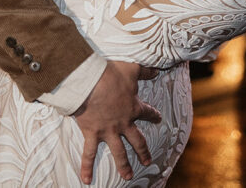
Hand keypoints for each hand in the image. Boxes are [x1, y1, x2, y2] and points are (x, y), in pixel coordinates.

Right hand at [72, 60, 160, 183]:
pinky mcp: (92, 134)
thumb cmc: (111, 75)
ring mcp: (108, 131)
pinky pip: (89, 154)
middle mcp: (123, 123)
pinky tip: (87, 180)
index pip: (147, 112)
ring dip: (123, 165)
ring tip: (127, 176)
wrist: (90, 83)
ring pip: (118, 152)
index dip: (153, 115)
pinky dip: (87, 167)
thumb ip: (145, 71)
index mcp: (133, 108)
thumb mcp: (132, 69)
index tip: (158, 118)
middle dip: (143, 151)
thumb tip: (157, 70)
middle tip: (147, 161)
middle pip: (136, 140)